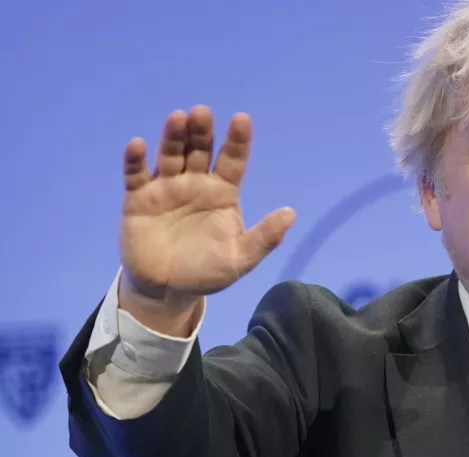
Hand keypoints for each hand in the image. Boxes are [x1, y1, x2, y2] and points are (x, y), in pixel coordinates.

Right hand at [119, 106, 294, 308]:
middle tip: (202, 113)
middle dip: (201, 131)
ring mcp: (166, 188)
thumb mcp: (240, 258)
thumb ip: (265, 238)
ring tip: (177, 118)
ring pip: (170, 155)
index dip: (237, 140)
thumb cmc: (207, 271)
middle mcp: (195, 183)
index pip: (233, 160)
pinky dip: (135, 160)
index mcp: (223, 192)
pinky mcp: (138, 199)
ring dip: (173, 137)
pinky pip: (136, 175)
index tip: (242, 120)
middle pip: (200, 150)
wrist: (167, 289)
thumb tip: (291, 214)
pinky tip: (138, 145)